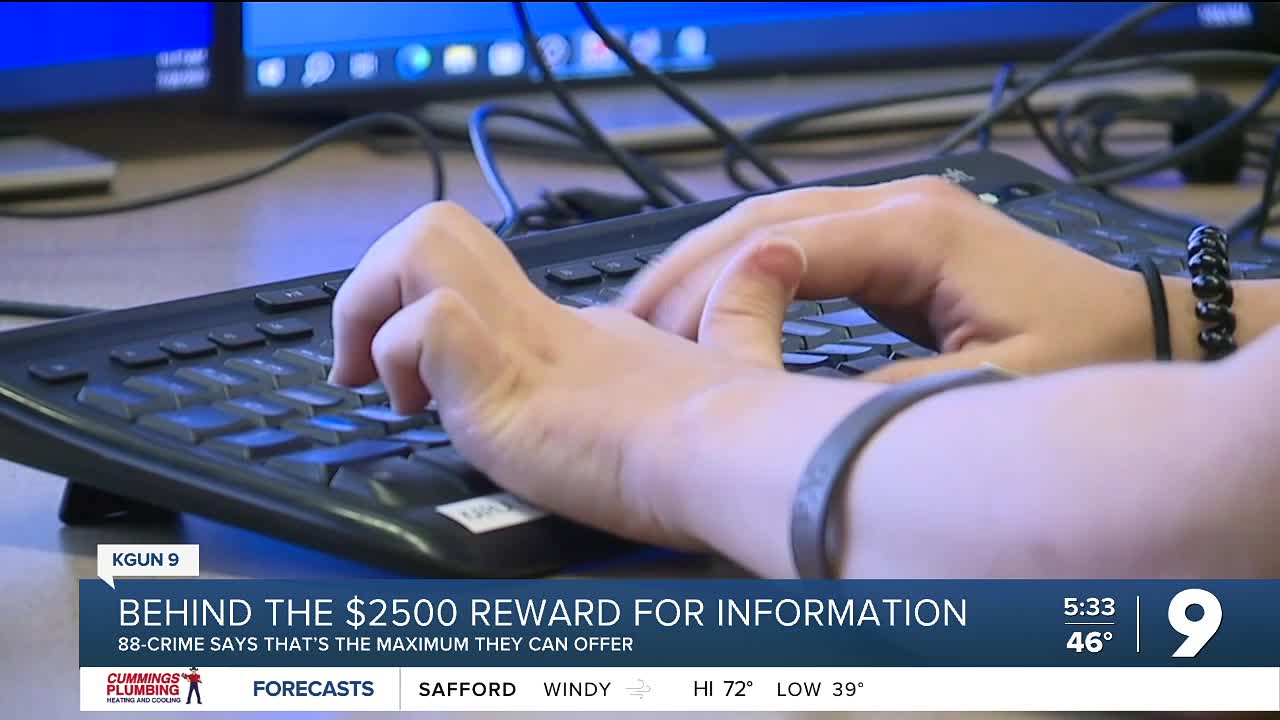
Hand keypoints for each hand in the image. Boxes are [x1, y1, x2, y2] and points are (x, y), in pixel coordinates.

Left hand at [327, 201, 811, 551]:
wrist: (732, 457)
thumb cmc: (729, 441)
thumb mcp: (716, 381)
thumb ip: (736, 325)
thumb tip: (777, 266)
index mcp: (578, 332)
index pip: (476, 279)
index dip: (424, 306)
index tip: (400, 374)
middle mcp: (540, 323)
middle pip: (435, 229)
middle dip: (374, 284)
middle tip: (368, 365)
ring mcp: (518, 344)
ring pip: (415, 247)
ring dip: (371, 310)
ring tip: (382, 382)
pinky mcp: (502, 378)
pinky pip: (422, 324)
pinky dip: (397, 359)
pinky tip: (423, 410)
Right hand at [620, 176, 1191, 379]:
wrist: (1140, 327)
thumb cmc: (1082, 349)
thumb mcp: (984, 391)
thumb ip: (882, 399)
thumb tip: (792, 411)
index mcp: (917, 230)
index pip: (780, 244)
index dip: (710, 289)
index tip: (653, 334)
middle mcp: (900, 206)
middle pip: (761, 218)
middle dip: (688, 267)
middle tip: (625, 321)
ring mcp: (897, 214)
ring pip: (772, 220)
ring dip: (707, 263)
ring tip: (648, 313)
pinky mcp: (897, 238)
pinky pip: (799, 239)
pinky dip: (744, 267)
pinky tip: (712, 300)